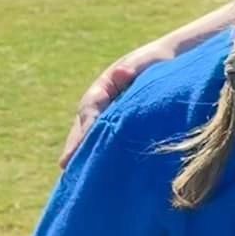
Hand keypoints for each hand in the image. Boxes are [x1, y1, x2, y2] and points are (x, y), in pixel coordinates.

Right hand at [60, 45, 164, 165]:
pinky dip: (100, 155)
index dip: (87, 123)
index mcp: (104, 86)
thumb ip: (135, 67)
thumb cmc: (157, 61)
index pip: (91, 106)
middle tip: (65, 164)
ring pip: (91, 136)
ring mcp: (109, 116)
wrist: (170, 61)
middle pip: (83, 125)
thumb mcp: (148, 61)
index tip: (85, 137)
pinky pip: (106, 142)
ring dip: (84, 153)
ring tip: (75, 174)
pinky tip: (98, 173)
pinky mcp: (121, 128)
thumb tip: (122, 73)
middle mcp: (101, 103)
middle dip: (75, 145)